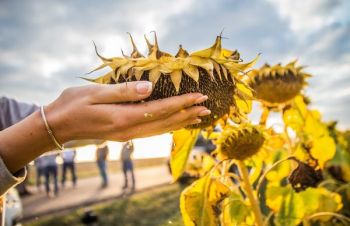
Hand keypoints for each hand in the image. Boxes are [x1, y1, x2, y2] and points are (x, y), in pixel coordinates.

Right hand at [46, 81, 209, 142]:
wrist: (58, 125)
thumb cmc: (73, 105)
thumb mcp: (95, 93)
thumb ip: (124, 92)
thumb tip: (150, 88)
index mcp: (123, 118)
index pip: (161, 110)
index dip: (182, 103)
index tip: (200, 97)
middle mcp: (129, 130)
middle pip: (165, 122)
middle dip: (187, 114)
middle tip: (207, 108)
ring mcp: (127, 135)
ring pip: (161, 130)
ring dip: (181, 122)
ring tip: (197, 117)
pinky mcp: (124, 135)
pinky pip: (152, 132)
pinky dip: (168, 127)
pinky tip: (174, 124)